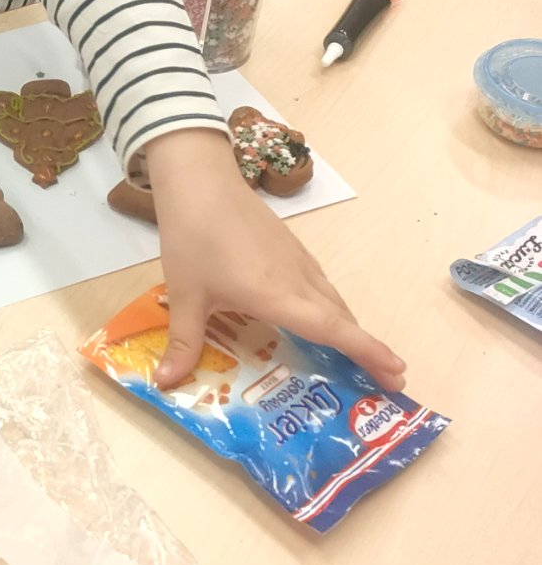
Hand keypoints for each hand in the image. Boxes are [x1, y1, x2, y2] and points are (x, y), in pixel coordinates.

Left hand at [145, 129, 405, 392]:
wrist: (200, 180)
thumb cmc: (194, 239)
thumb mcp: (185, 296)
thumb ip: (184, 343)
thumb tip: (167, 383)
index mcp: (278, 296)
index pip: (334, 330)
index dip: (368, 353)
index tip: (398, 373)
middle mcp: (298, 279)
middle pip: (342, 319)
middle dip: (368, 350)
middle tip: (388, 381)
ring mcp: (298, 261)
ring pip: (333, 300)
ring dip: (350, 329)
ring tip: (358, 357)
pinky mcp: (291, 248)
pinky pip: (321, 285)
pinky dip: (331, 309)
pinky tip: (318, 318)